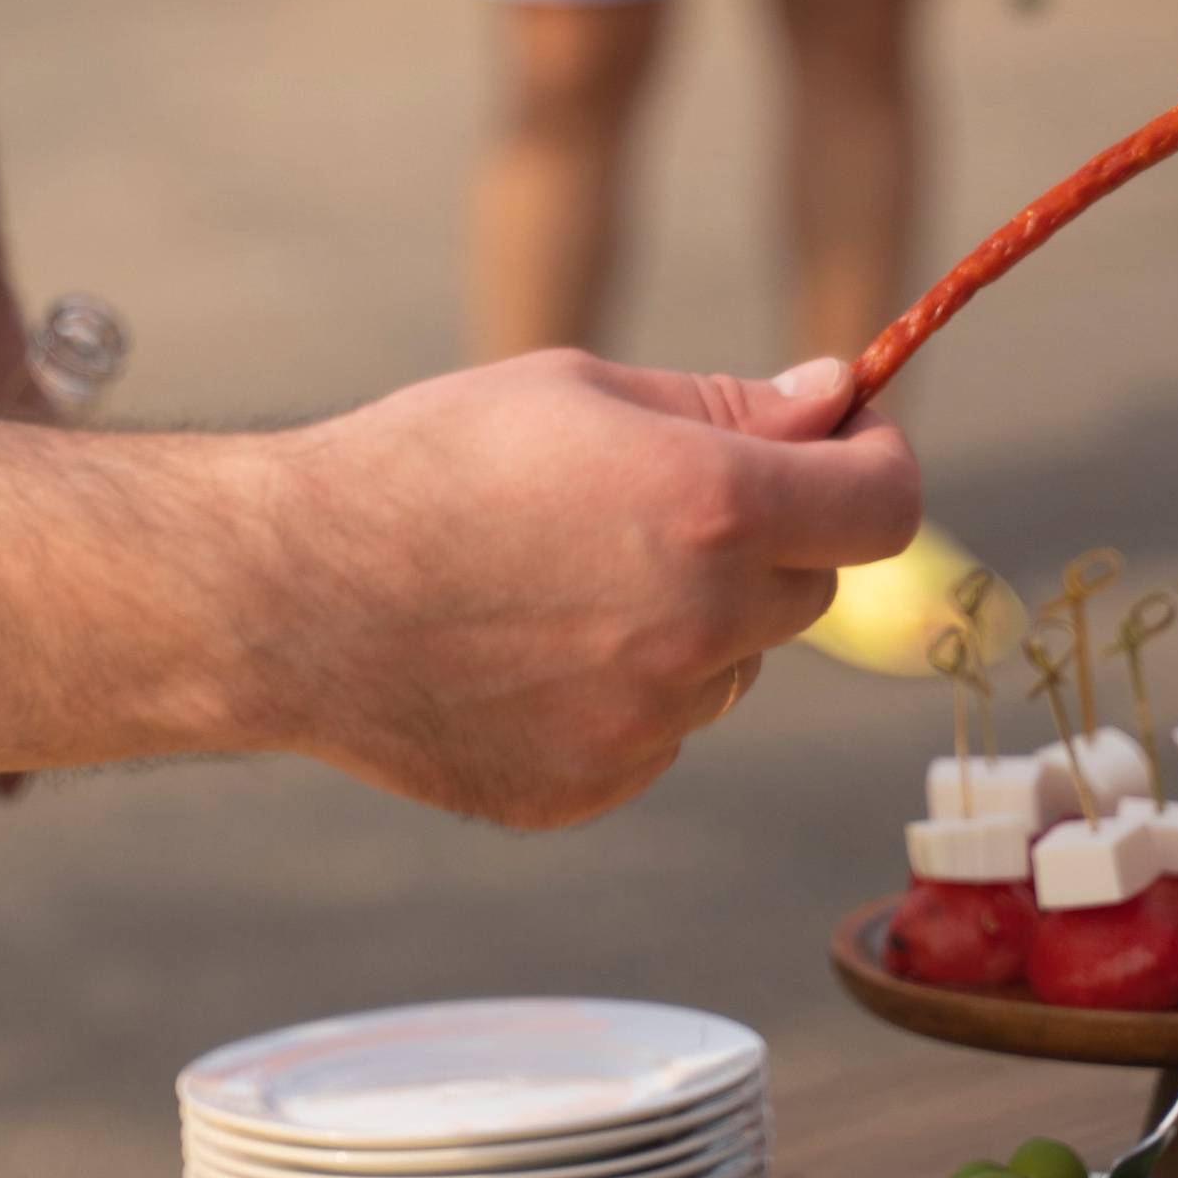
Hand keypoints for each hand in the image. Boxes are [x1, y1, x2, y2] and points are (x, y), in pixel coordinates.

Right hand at [248, 351, 916, 827]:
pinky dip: (623, 687)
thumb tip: (833, 403)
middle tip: (664, 496)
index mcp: (712, 510)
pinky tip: (526, 643)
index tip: (845, 445)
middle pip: (811, 586)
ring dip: (695, 617)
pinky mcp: (597, 788)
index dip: (877, 464)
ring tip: (562, 572)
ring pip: (731, 663)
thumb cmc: (427, 462)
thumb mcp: (574, 389)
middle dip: (770, 535)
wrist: (294, 592)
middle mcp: (704, 628)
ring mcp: (653, 725)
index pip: (883, 504)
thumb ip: (722, 405)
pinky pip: (658, 730)